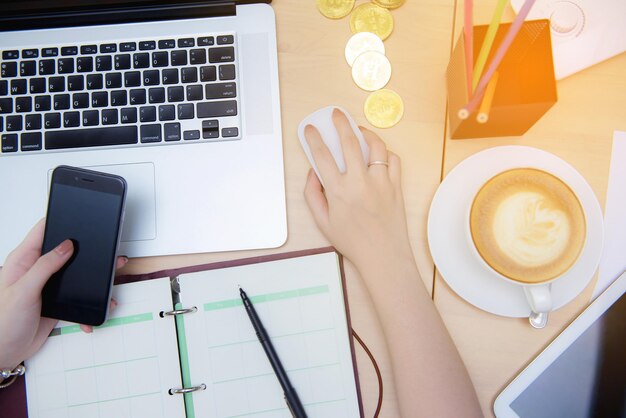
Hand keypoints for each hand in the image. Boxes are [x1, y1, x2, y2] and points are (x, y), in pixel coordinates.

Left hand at [0, 220, 126, 368]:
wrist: (5, 353)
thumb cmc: (3, 324)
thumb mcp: (23, 291)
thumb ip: (45, 266)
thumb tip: (65, 246)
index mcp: (23, 260)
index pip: (43, 231)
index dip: (60, 221)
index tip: (79, 217)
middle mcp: (36, 269)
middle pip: (66, 251)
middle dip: (88, 251)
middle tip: (107, 251)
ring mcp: (48, 284)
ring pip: (77, 273)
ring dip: (93, 279)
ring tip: (108, 280)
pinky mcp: (58, 300)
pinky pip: (79, 295)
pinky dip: (90, 302)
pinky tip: (94, 307)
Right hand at [303, 109, 414, 272]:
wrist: (382, 255)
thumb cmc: (353, 242)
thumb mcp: (323, 222)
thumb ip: (313, 195)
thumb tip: (312, 174)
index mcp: (338, 191)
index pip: (321, 155)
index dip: (313, 138)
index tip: (310, 129)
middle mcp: (359, 181)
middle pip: (348, 141)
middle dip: (340, 122)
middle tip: (336, 114)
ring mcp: (380, 181)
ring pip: (375, 145)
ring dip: (365, 133)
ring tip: (359, 130)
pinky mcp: (396, 185)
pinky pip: (393, 160)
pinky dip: (385, 153)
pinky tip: (378, 154)